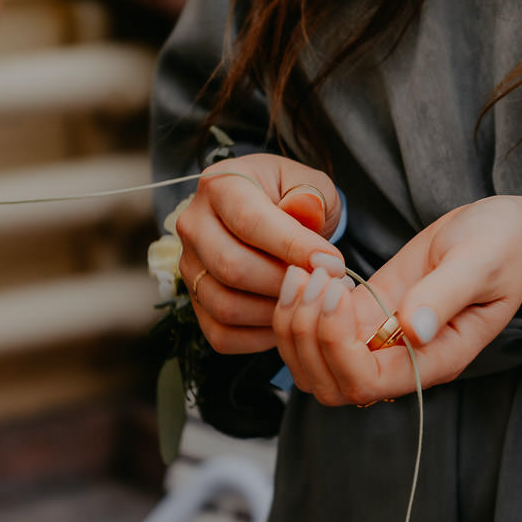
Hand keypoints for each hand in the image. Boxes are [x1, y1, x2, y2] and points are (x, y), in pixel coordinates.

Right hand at [174, 153, 346, 353]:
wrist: (272, 216)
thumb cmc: (293, 199)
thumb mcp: (310, 184)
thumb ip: (311, 196)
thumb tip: (305, 211)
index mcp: (220, 186)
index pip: (250, 221)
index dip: (293, 247)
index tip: (333, 264)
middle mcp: (193, 225)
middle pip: (232, 268)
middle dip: (285, 284)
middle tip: (322, 287)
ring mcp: (189, 267)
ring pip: (226, 306)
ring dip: (275, 312)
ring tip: (307, 302)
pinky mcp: (195, 302)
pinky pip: (222, 334)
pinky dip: (260, 337)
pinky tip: (288, 319)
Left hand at [272, 195, 521, 406]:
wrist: (505, 235)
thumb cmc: (503, 248)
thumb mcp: (480, 263)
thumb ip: (446, 296)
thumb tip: (413, 329)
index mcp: (434, 360)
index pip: (365, 382)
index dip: (337, 347)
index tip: (337, 293)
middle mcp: (402, 361)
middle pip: (329, 384)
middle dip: (307, 337)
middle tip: (312, 278)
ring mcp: (381, 341)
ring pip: (315, 363)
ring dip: (297, 324)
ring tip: (305, 272)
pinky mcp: (367, 315)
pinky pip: (319, 331)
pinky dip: (302, 306)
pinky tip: (310, 268)